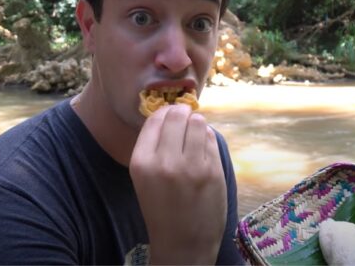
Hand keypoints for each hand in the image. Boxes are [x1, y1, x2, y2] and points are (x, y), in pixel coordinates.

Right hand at [129, 104, 226, 264]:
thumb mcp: (145, 178)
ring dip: (197, 123)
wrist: (183, 243)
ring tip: (195, 133)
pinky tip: (204, 147)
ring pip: (198, 122)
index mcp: (141, 162)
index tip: (171, 114)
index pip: (155, 119)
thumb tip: (170, 111)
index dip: (165, 112)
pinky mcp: (213, 172)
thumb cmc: (162, 208)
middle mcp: (164, 162)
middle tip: (186, 117)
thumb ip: (154, 147)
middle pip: (177, 115)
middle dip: (183, 112)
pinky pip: (211, 139)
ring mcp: (191, 166)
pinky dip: (208, 138)